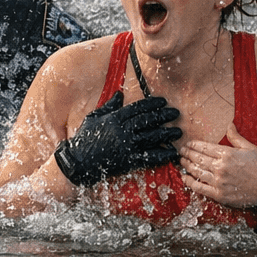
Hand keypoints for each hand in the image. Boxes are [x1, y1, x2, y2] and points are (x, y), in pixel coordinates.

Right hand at [52, 92, 181, 186]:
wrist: (78, 162)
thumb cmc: (84, 138)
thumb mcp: (94, 117)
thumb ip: (109, 105)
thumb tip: (120, 93)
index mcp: (114, 118)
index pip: (138, 108)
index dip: (152, 103)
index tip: (163, 101)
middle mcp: (122, 131)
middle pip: (148, 120)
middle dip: (164, 116)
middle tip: (176, 113)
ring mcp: (126, 146)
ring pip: (152, 137)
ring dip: (167, 134)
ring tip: (178, 131)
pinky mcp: (128, 161)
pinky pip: (149, 157)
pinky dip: (162, 155)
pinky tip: (172, 152)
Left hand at [178, 124, 256, 208]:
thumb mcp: (250, 148)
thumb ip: (236, 137)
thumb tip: (229, 125)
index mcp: (227, 154)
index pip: (204, 147)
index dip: (193, 145)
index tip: (188, 144)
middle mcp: (220, 167)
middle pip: (197, 158)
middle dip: (187, 153)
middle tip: (181, 151)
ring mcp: (219, 182)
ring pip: (196, 172)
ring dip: (186, 165)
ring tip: (182, 161)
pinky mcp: (219, 195)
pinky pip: (200, 188)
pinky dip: (190, 182)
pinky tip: (184, 177)